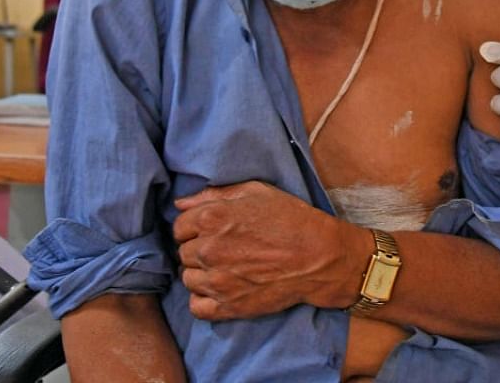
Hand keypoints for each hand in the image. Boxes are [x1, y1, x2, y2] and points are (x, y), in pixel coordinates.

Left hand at [173, 181, 365, 319]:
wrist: (320, 256)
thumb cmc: (292, 220)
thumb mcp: (258, 192)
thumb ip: (215, 194)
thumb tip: (181, 204)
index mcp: (212, 218)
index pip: (180, 226)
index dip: (195, 228)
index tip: (212, 231)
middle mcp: (209, 249)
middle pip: (184, 253)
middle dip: (200, 250)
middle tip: (225, 250)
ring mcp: (217, 280)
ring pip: (188, 280)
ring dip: (202, 275)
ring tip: (226, 269)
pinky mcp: (228, 306)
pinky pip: (197, 307)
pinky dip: (204, 300)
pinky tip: (221, 290)